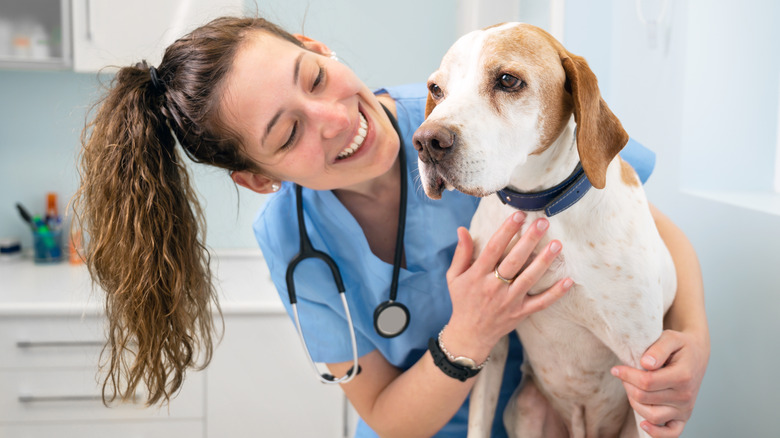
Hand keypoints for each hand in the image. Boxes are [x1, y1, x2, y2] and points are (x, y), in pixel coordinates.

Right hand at [443, 211, 572, 361]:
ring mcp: (509, 301)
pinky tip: (568, 280)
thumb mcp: (454, 277)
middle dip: (529, 240)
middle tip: (542, 222)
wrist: (469, 335)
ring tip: (557, 244)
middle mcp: (493, 287)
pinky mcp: (520, 313)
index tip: (519, 215)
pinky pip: (540, 303)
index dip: (506, 230)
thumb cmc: (462, 301)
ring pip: (529, 278)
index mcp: (477, 275)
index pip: (493, 248)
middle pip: (514, 260)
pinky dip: (555, 293)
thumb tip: (462, 229)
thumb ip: (461, 253)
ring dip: (544, 261)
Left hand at [611, 329, 709, 437]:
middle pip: (644, 398)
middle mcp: (685, 396)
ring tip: (631, 388)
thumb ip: (658, 348)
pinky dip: (656, 433)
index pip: (646, 381)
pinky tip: (643, 423)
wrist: (696, 354)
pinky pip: (671, 434)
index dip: (627, 375)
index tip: (616, 369)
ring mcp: (685, 409)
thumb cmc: (680, 345)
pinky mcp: (683, 417)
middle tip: (623, 374)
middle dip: (628, 385)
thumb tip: (646, 363)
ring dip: (634, 402)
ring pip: (652, 416)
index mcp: (682, 376)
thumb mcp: (671, 338)